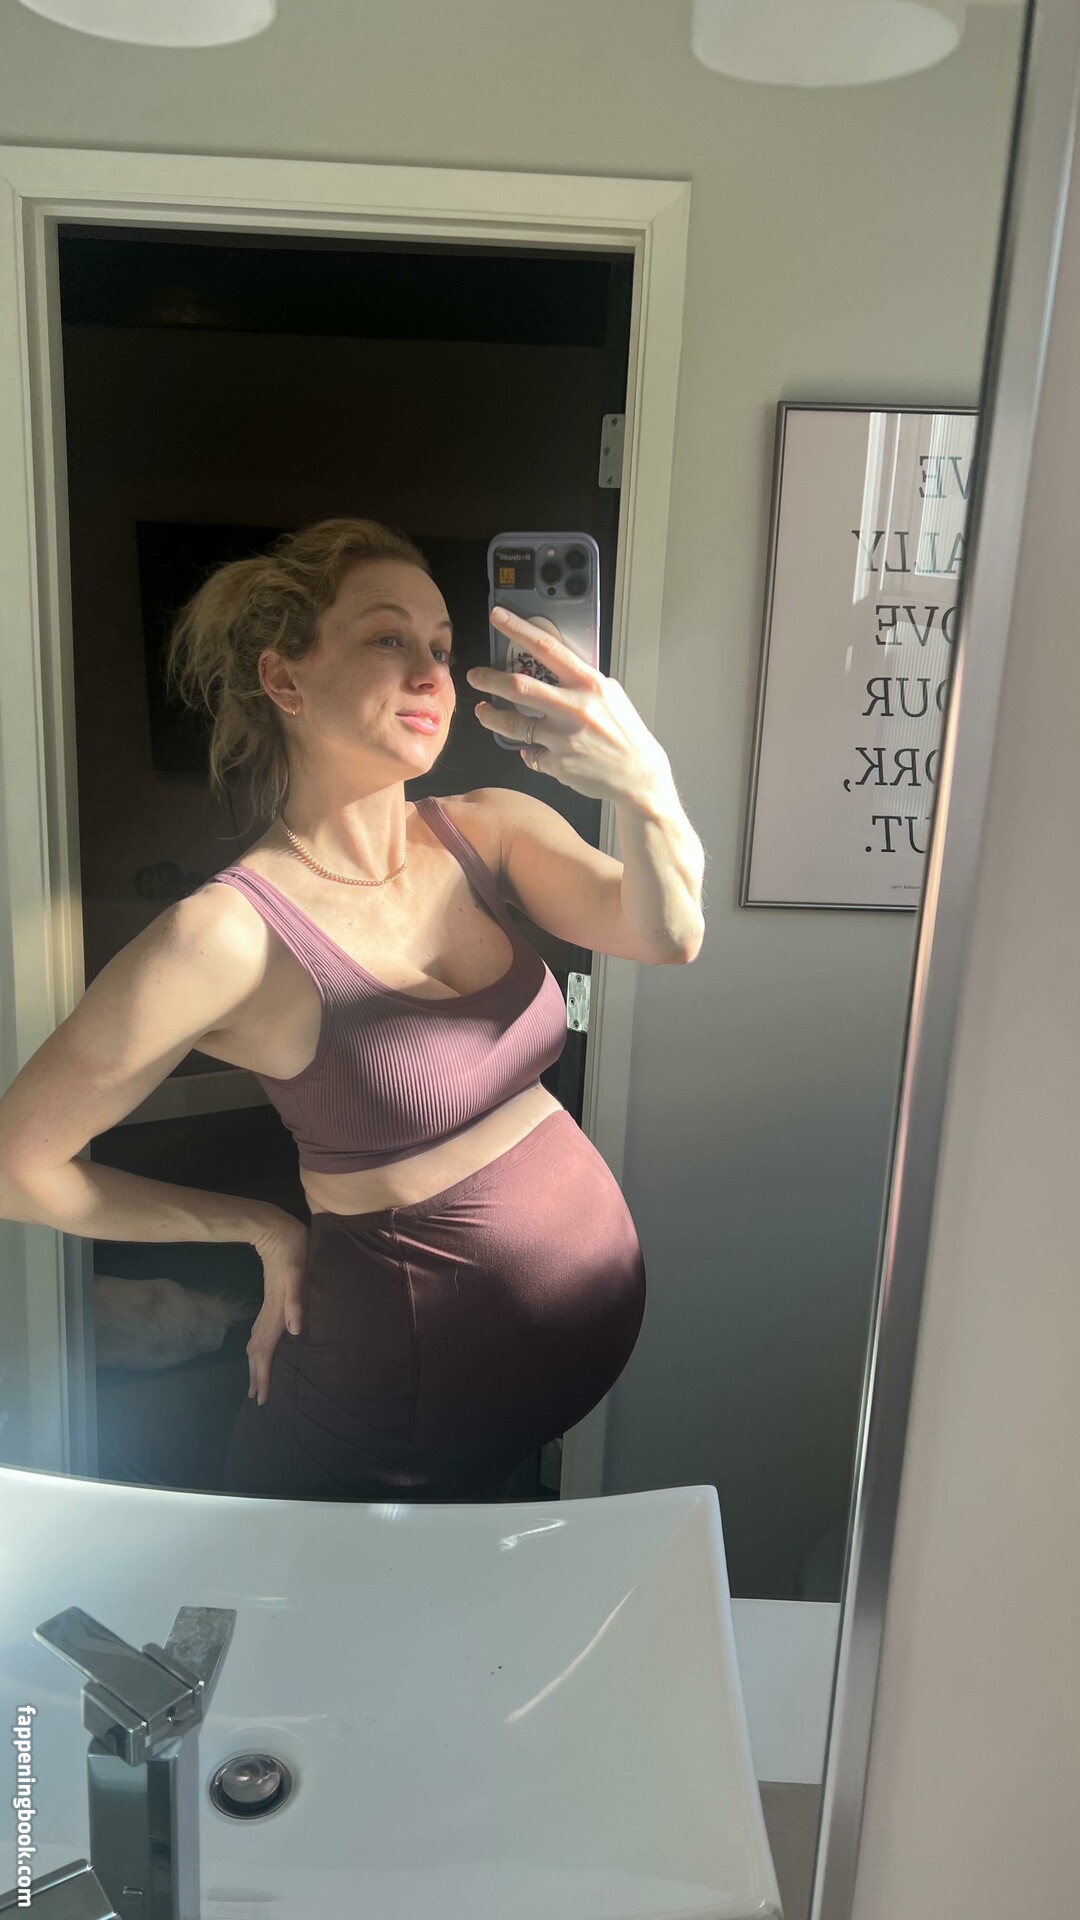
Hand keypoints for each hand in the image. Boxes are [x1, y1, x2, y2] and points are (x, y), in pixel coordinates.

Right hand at [247, 1212, 308, 1405]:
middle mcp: (269, 1313)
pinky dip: (258, 1349)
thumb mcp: (297, 1272)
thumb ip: (296, 1300)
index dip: (264, 1376)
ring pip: (256, 1343)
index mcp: (276, 1311)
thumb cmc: (292, 1249)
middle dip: (257, 1377)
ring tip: (256, 1382)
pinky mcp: (270, 1301)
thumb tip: (295, 1331)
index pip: (266, 1351)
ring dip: (256, 1365)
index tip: (261, 1399)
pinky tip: (261, 1351)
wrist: (273, 1229)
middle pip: (257, 1352)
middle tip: (257, 1399)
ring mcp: (267, 1307)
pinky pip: (260, 1333)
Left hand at [468, 607, 671, 805]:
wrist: (638, 775)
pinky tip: (534, 749)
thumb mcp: (609, 695)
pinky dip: (529, 751)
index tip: (497, 616)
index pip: (548, 648)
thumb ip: (581, 680)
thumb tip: (553, 666)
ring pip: (513, 724)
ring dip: (492, 717)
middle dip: (489, 679)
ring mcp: (564, 738)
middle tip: (474, 676)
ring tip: (484, 712)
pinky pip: (530, 753)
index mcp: (589, 684)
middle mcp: (574, 708)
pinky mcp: (557, 763)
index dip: (518, 629)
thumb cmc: (624, 733)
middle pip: (518, 687)